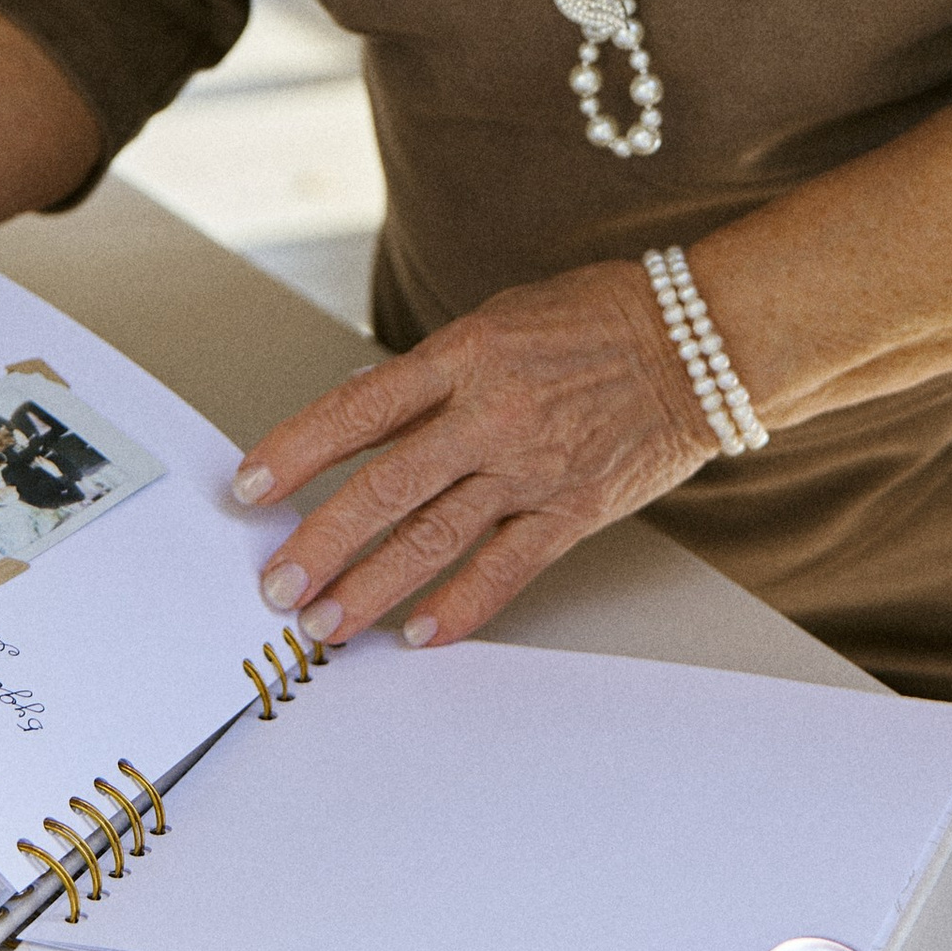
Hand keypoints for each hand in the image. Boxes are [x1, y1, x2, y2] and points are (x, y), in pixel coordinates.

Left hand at [231, 259, 712, 648]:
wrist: (700, 342)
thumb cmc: (599, 319)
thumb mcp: (501, 317)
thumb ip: (434, 372)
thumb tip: (366, 407)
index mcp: (465, 355)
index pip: (359, 410)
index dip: (297, 451)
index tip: (251, 487)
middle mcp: (491, 414)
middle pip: (385, 489)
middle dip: (320, 543)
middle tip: (276, 584)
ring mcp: (532, 467)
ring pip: (434, 539)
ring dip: (372, 587)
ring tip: (325, 624)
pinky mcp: (572, 509)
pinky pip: (506, 567)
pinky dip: (461, 605)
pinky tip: (420, 633)